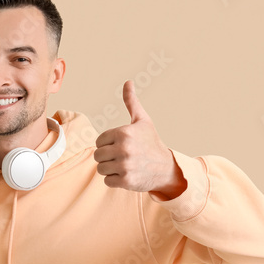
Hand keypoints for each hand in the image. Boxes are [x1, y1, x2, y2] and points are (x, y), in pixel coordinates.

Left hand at [93, 80, 185, 198]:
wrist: (166, 167)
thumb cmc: (151, 142)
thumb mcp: (142, 120)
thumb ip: (131, 102)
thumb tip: (128, 82)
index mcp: (124, 132)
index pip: (99, 141)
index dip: (108, 144)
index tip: (121, 146)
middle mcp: (123, 148)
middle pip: (97, 155)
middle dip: (107, 157)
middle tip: (122, 157)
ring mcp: (125, 165)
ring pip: (100, 168)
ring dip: (110, 169)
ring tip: (124, 166)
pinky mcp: (126, 180)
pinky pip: (107, 181)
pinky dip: (114, 180)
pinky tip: (126, 174)